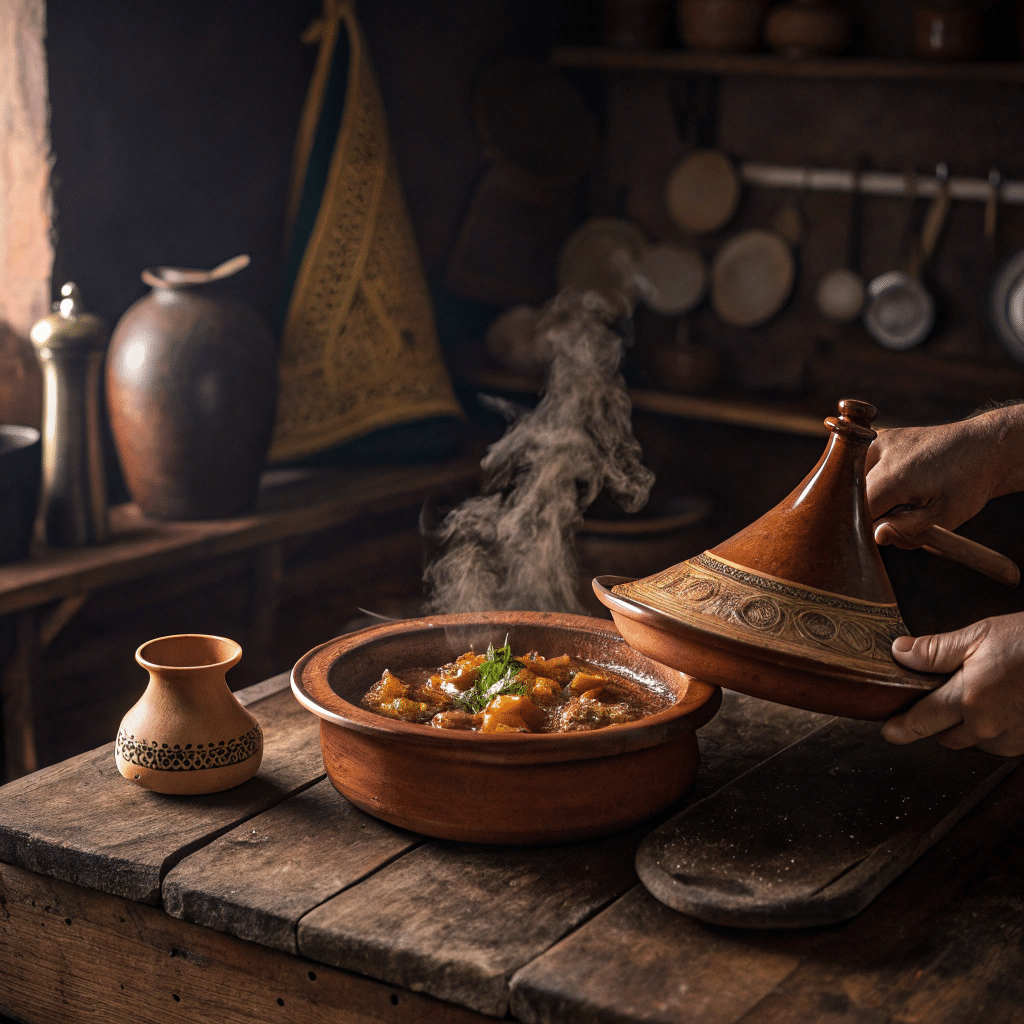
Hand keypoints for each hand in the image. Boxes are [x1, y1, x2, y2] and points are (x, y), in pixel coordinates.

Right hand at [865, 405, 1023, 547]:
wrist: (984, 447)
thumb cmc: (968, 484)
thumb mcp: (945, 517)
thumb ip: (906, 530)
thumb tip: (875, 537)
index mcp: (893, 477)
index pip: (860, 514)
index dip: (873, 528)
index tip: (895, 529)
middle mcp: (878, 454)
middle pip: (855, 498)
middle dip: (875, 512)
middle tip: (907, 511)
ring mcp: (877, 441)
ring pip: (854, 482)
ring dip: (870, 495)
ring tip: (904, 495)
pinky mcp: (879, 437)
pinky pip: (861, 466)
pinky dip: (872, 479)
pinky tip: (897, 481)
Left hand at [882, 612, 1023, 756]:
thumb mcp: (980, 635)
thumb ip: (936, 650)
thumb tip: (899, 653)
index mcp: (969, 700)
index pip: (921, 722)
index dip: (900, 728)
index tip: (888, 732)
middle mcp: (989, 727)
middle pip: (945, 737)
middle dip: (938, 720)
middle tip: (940, 695)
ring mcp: (1013, 739)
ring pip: (974, 741)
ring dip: (968, 724)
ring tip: (981, 691)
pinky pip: (1000, 742)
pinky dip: (994, 727)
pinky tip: (1003, 701)